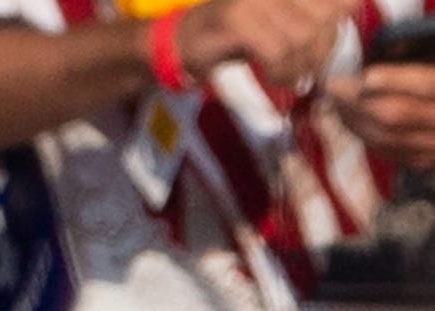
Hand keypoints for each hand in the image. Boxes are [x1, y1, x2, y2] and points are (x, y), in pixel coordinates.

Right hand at [182, 0, 353, 90]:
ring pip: (304, 37)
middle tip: (307, 69)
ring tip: (289, 76)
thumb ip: (318, 14)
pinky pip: (278, 51)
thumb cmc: (241, 33)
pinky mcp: (237, 18)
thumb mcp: (286, 18)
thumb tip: (352, 14)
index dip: (341, 25)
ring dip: (300, 67)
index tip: (325, 46)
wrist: (185, 41)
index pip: (345, 2)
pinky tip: (275, 77)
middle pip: (327, 19)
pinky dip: (282, 72)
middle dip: (321, 52)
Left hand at [330, 63, 434, 166]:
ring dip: (352, 119)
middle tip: (333, 85)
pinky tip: (350, 121)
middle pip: (395, 115)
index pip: (427, 85)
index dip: (395, 79)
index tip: (366, 74)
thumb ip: (421, 67)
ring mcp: (434, 146)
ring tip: (336, 102)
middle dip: (357, 101)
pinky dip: (363, 135)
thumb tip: (390, 53)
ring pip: (385, 137)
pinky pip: (387, 152)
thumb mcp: (434, 70)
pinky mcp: (424, 162)